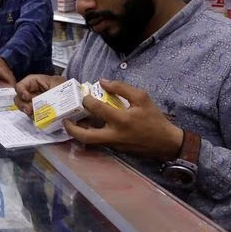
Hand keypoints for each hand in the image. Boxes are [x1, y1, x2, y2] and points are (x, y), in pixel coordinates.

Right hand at [14, 73, 66, 115]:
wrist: (75, 97)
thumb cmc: (66, 86)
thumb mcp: (58, 84)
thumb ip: (50, 90)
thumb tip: (45, 99)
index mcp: (35, 82)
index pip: (21, 85)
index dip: (21, 90)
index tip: (26, 97)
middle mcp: (32, 92)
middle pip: (19, 98)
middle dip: (22, 104)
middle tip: (29, 110)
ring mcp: (34, 102)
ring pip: (24, 107)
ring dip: (27, 112)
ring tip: (34, 115)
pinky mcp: (38, 111)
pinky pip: (32, 115)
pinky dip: (34, 117)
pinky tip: (39, 118)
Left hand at [65, 79, 183, 161]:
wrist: (165, 143)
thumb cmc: (154, 119)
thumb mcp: (142, 97)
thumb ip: (121, 88)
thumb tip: (103, 81)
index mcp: (121, 120)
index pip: (97, 109)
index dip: (87, 100)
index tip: (85, 95)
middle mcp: (114, 135)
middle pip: (85, 136)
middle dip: (71, 128)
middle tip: (64, 119)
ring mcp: (113, 145)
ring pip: (89, 141)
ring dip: (78, 132)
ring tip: (72, 121)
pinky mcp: (115, 149)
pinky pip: (98, 142)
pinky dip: (90, 133)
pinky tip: (88, 125)